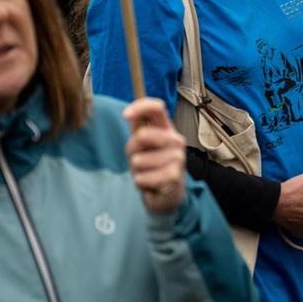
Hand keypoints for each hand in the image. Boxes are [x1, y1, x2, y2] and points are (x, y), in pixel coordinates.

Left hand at [123, 98, 185, 215]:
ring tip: (147, 173)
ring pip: (139, 160)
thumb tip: (129, 114)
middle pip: (142, 134)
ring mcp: (178, 157)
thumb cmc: (153, 166)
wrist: (168, 194)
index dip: (140, 107)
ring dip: (136, 170)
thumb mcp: (143, 146)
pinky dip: (140, 183)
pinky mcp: (174, 176)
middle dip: (132, 150)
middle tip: (139, 159)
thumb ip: (137, 129)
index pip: (157, 108)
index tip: (125, 115)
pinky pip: (142, 177)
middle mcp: (176, 140)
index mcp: (167, 129)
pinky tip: (150, 183)